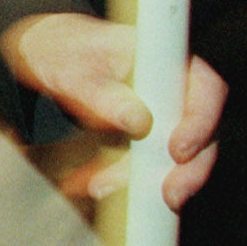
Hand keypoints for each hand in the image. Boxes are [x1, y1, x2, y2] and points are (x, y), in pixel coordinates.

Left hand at [1, 12, 224, 209]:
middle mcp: (170, 86)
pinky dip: (118, 178)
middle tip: (168, 196)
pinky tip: (88, 183)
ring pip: (172, 155)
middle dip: (187, 169)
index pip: (204, 87)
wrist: (41, 53)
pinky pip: (141, 163)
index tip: (177, 151)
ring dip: (143, 179)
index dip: (201, 121)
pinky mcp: (143, 136)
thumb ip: (101, 93)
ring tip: (100, 187)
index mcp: (163, 57)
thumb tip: (139, 121)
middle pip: (200, 131)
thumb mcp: (70, 69)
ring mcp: (159, 112)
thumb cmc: (60, 49)